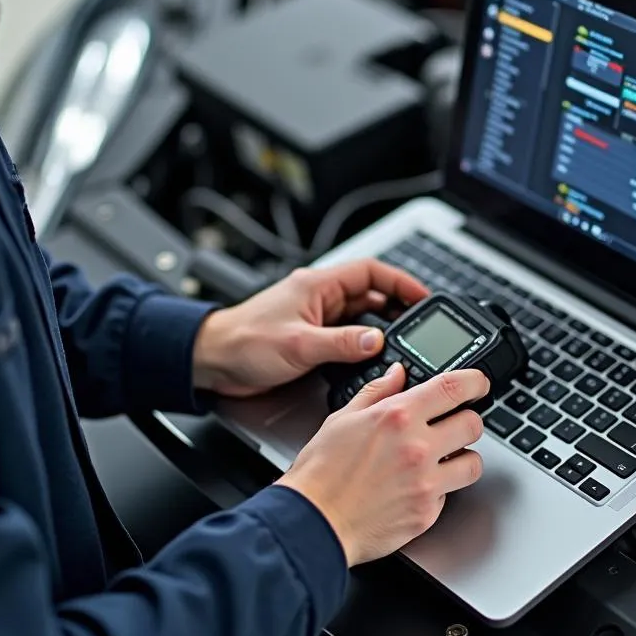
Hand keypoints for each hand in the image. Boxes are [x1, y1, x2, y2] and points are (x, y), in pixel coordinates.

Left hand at [192, 260, 428, 397]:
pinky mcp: (311, 338)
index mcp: (318, 285)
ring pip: (360, 317)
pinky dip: (363, 345)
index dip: (400, 282)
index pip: (370, 272)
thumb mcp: (298, 344)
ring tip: (404, 344)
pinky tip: (372, 359)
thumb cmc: (243, 342)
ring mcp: (316, 318)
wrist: (212, 362)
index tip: (422, 297)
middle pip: (369, 295)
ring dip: (381, 328)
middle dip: (396, 308)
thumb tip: (376, 342)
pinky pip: (347, 336)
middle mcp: (319, 298)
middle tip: (419, 326)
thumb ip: (340, 343)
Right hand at [276, 364, 489, 565]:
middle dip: (468, 421)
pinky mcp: (426, 514)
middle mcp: (417, 447)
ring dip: (462, 458)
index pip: (453, 387)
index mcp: (398, 416)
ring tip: (443, 459)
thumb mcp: (342, 418)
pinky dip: (439, 490)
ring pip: (473, 463)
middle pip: (473, 425)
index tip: (478, 384)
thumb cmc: (321, 473)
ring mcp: (426, 483)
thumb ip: (377, 392)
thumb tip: (397, 375)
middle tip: (455, 424)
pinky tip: (416, 487)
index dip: (475, 381)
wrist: (313, 522)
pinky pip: (449, 496)